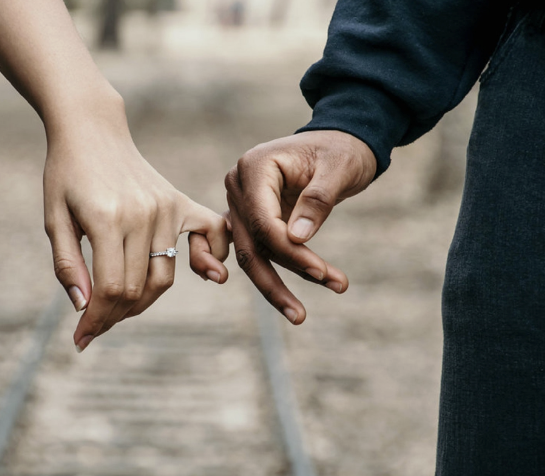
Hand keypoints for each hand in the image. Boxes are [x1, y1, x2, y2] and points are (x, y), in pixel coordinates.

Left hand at [44, 107, 228, 351]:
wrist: (92, 130)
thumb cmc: (66, 174)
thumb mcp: (54, 218)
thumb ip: (68, 264)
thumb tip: (84, 307)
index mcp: (107, 219)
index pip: (111, 288)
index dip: (96, 320)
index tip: (81, 339)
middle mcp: (143, 214)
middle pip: (138, 288)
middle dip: (114, 316)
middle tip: (95, 324)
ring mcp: (166, 207)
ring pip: (164, 275)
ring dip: (143, 301)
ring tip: (119, 306)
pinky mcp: (179, 201)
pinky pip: (210, 235)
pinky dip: (210, 258)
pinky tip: (204, 273)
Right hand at [224, 130, 375, 323]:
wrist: (339, 142)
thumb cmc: (341, 150)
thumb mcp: (338, 168)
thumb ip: (317, 200)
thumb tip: (296, 239)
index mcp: (254, 167)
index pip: (263, 221)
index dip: (290, 251)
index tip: (322, 272)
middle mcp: (238, 186)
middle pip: (250, 244)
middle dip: (276, 281)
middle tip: (301, 315)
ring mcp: (240, 203)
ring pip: (250, 254)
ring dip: (274, 285)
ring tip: (300, 314)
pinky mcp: (250, 218)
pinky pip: (251, 250)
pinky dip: (264, 273)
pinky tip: (274, 299)